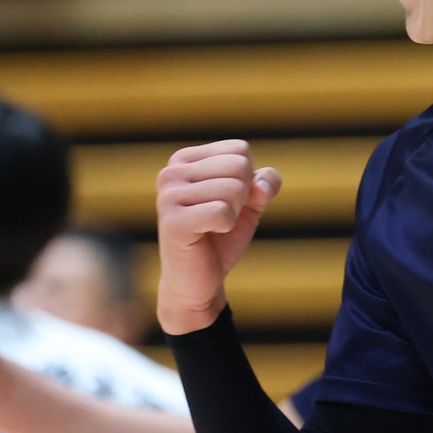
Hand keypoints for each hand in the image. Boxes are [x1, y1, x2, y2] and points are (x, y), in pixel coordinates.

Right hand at [157, 140, 281, 335]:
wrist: (198, 282)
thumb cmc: (220, 239)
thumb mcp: (250, 205)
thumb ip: (265, 184)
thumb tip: (262, 185)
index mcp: (184, 160)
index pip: (240, 150)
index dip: (248, 180)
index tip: (227, 202)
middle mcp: (171, 172)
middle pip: (239, 166)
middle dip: (243, 198)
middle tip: (221, 219)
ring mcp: (168, 195)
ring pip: (234, 189)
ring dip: (234, 215)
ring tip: (212, 228)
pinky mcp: (173, 221)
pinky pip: (223, 211)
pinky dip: (227, 227)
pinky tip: (207, 236)